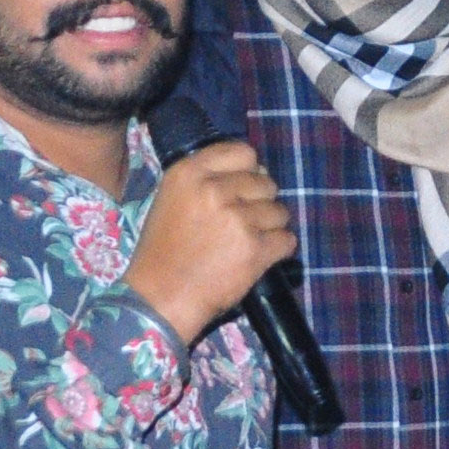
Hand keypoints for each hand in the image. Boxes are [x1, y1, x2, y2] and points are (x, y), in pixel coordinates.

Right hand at [124, 138, 295, 347]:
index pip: (243, 152)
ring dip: (270, 228)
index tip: (243, 189)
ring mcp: (237, 219)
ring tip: (245, 243)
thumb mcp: (173, 199)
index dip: (250, 170)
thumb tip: (260, 171)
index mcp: (189, 173)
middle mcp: (214, 190)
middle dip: (260, 203)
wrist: (160, 296)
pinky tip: (256, 258)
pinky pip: (287, 240)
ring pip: (280, 212)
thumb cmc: (164, 250)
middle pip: (266, 183)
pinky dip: (278, 250)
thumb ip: (209, 179)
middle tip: (241, 224)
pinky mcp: (255, 248)